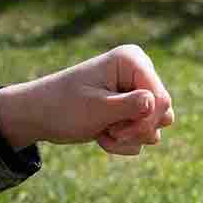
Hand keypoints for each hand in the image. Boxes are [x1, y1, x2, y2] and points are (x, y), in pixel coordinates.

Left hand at [0, 45, 174, 154]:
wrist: (39, 116)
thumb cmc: (63, 106)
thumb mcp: (96, 108)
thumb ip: (131, 106)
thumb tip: (159, 103)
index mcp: (132, 60)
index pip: (161, 98)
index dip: (145, 120)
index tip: (117, 129)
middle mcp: (138, 73)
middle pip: (163, 112)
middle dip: (137, 130)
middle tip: (111, 132)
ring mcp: (136, 92)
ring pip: (155, 126)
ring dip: (129, 138)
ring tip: (104, 132)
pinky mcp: (132, 110)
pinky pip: (144, 135)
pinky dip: (124, 142)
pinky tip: (103, 135)